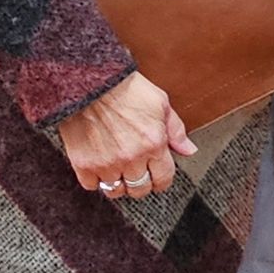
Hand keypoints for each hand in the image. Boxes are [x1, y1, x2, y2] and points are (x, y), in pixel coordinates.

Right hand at [58, 70, 195, 197]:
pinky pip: (92, 185)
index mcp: (153, 144)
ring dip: (118, 183)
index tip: (156, 176)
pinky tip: (99, 166)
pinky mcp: (84, 163)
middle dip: (141, 183)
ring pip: (115, 190)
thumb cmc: (125, 88)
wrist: (91, 81)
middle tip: (137, 172)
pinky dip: (96, 180)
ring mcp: (106, 163)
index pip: (163, 179)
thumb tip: (189, 150)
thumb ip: (176, 130)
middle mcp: (131, 158)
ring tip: (118, 170)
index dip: (161, 180)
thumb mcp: (160, 103)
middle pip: (139, 189)